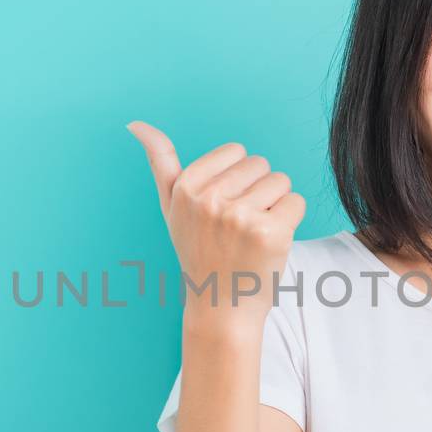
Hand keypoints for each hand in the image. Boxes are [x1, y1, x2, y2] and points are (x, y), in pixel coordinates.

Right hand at [127, 120, 306, 327]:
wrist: (221, 308)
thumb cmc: (199, 253)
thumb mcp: (171, 207)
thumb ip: (160, 162)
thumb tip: (135, 124)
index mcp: (186, 187)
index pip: (237, 151)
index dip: (236, 179)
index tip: (222, 209)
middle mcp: (209, 200)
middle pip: (261, 164)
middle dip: (256, 191)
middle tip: (239, 227)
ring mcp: (240, 217)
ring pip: (281, 181)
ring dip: (274, 206)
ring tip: (253, 235)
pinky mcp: (269, 233)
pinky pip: (296, 202)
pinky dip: (290, 221)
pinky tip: (270, 243)